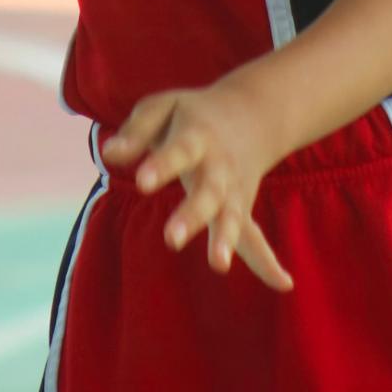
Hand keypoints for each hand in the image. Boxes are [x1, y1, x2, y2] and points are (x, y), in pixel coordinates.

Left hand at [102, 82, 293, 292]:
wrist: (252, 111)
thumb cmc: (192, 112)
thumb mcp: (162, 107)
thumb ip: (136, 130)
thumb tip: (108, 153)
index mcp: (196, 134)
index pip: (178, 150)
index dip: (161, 165)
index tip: (140, 181)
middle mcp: (218, 165)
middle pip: (208, 191)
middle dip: (192, 214)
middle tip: (171, 239)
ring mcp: (233, 189)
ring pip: (230, 215)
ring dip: (224, 239)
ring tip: (218, 264)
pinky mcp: (240, 208)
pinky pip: (255, 237)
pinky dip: (268, 261)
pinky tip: (283, 284)